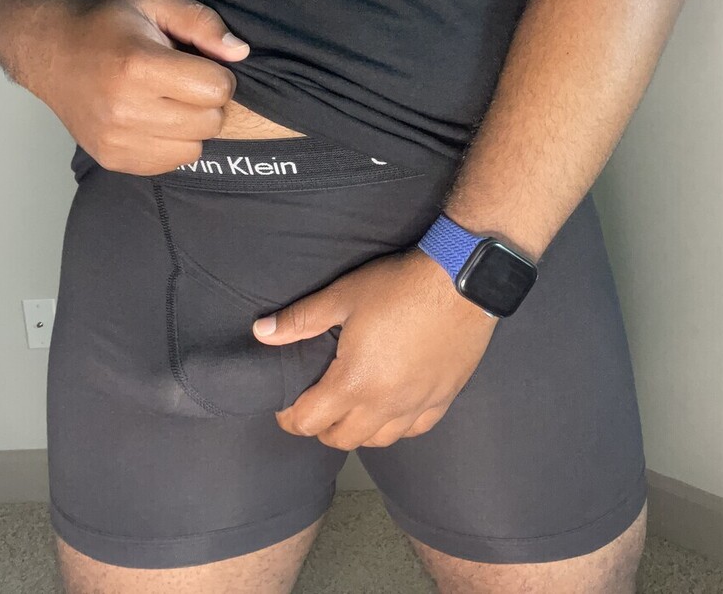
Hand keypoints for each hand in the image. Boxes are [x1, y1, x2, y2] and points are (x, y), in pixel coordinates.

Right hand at [32, 0, 250, 175]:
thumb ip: (201, 22)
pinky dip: (172, 144)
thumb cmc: (108, 25)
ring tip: (166, 101)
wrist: (50, 52)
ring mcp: (117, 140)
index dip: (216, 74)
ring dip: (191, 126)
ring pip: (195, 148)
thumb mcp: (155, 3)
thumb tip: (239, 53)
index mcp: (138, 66)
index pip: (216, 89)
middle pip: (211, 122)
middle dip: (205, 102)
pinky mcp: (114, 159)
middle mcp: (125, 108)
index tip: (195, 64)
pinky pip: (172, 163)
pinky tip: (152, 119)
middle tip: (181, 83)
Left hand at [252, 248, 498, 448]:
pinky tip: (391, 409)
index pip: (309, 421)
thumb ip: (300, 320)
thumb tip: (261, 332)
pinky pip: (414, 430)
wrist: (462, 281)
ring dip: (356, 431)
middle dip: (320, 428)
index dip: (289, 417)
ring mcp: (417, 405)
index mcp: (355, 382)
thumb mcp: (343, 297)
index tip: (285, 405)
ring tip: (350, 409)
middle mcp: (385, 405)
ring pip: (378, 441)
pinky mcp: (443, 398)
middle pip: (341, 439)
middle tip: (314, 406)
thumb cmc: (399, 287)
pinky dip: (396, 427)